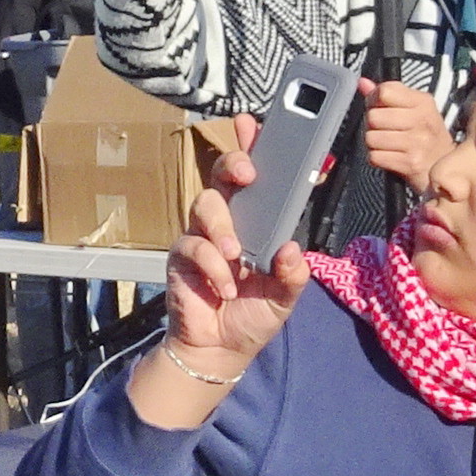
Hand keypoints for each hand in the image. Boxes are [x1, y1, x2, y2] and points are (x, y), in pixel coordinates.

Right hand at [130, 124, 304, 427]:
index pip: (254, 179)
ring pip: (205, 204)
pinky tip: (224, 284)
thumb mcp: (284, 297)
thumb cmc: (253, 315)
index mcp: (256, 222)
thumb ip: (293, 274)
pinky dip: (211, 264)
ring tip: (235, 253)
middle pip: (224, 177)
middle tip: (249, 174)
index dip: (252, 148)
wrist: (220, 350)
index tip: (253, 125)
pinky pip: (192, 245)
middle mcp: (227, 221)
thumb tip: (292, 248)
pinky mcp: (182, 256)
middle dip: (235, 165)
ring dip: (223, 226)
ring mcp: (201, 236)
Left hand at [354, 78, 446, 192]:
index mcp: (422, 102)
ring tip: (387, 143)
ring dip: (374, 143)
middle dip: (372, 124)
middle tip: (384, 129)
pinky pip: (375, 157)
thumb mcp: (414, 108)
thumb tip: (362, 82)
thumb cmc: (426, 134)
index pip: (385, 91)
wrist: (443, 165)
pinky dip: (377, 158)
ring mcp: (417, 143)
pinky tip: (389, 156)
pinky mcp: (410, 163)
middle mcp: (421, 120)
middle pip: (374, 116)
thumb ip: (388, 94)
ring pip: (371, 138)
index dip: (374, 99)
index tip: (379, 107)